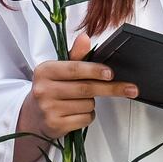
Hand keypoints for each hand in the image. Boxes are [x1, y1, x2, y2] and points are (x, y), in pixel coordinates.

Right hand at [12, 34, 136, 161]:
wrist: (32, 116)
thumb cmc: (50, 89)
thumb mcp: (59, 70)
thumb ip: (75, 56)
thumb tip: (85, 37)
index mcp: (44, 70)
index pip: (74, 68)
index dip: (95, 70)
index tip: (111, 73)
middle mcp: (43, 89)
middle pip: (86, 88)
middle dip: (110, 88)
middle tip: (130, 88)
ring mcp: (48, 108)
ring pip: (88, 105)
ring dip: (92, 103)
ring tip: (79, 101)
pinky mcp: (55, 124)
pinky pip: (85, 119)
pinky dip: (87, 115)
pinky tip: (76, 112)